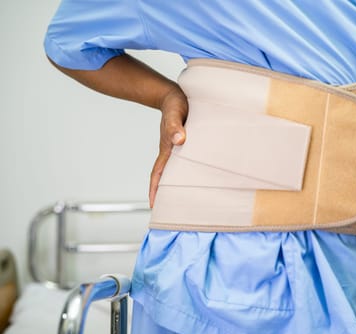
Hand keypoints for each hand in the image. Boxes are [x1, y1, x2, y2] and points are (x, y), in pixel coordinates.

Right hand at [149, 87, 187, 207]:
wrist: (174, 95)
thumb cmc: (175, 103)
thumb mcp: (175, 112)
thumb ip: (175, 125)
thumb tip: (179, 140)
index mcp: (167, 149)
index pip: (158, 174)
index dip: (155, 190)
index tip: (154, 206)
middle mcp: (171, 152)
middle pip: (166, 178)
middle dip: (166, 194)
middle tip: (171, 212)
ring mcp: (178, 149)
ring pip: (176, 172)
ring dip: (178, 185)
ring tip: (186, 200)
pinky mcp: (186, 144)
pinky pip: (187, 162)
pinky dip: (188, 172)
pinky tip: (197, 177)